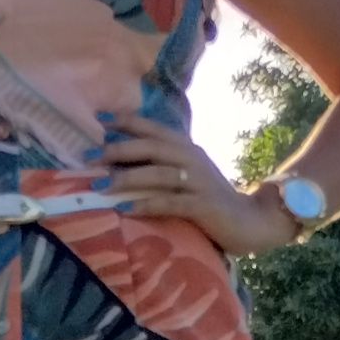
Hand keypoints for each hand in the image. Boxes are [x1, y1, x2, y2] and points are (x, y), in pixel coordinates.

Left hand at [98, 113, 284, 253]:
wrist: (251, 221)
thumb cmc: (211, 198)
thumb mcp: (188, 174)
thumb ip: (163, 164)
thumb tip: (122, 160)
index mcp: (186, 148)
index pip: (154, 128)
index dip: (127, 121)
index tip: (98, 119)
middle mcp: (192, 159)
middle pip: (151, 147)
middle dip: (118, 150)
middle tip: (88, 157)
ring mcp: (198, 182)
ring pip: (157, 174)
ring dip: (125, 178)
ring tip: (97, 185)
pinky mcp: (202, 206)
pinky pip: (169, 203)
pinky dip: (145, 204)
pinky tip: (124, 209)